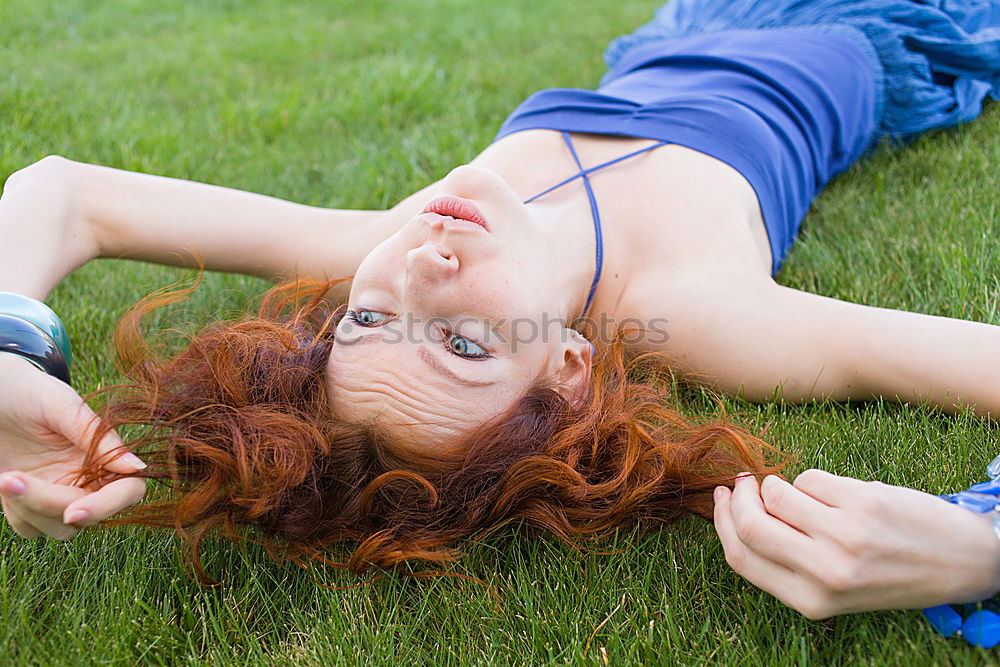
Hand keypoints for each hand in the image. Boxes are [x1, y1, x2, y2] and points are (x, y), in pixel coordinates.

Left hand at [0, 353, 145, 539]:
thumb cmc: (27, 390)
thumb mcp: (62, 406)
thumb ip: (100, 438)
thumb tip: (138, 467)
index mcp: (104, 453)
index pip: (128, 489)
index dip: (107, 505)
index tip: (74, 511)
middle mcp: (88, 477)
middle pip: (89, 515)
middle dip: (51, 503)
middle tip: (12, 479)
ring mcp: (61, 491)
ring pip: (61, 529)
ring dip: (30, 509)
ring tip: (6, 478)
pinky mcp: (32, 502)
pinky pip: (32, 528)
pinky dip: (17, 513)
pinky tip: (6, 482)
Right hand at [713, 469, 999, 618]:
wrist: (963, 560)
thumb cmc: (893, 572)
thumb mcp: (835, 588)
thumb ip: (788, 562)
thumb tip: (735, 512)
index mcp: (812, 600)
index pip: (742, 558)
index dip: (721, 523)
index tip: (719, 499)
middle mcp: (826, 572)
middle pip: (750, 525)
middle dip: (738, 496)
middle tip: (743, 484)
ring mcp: (845, 536)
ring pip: (776, 494)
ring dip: (776, 485)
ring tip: (800, 493)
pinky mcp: (863, 503)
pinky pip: (811, 478)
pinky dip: (814, 481)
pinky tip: (840, 494)